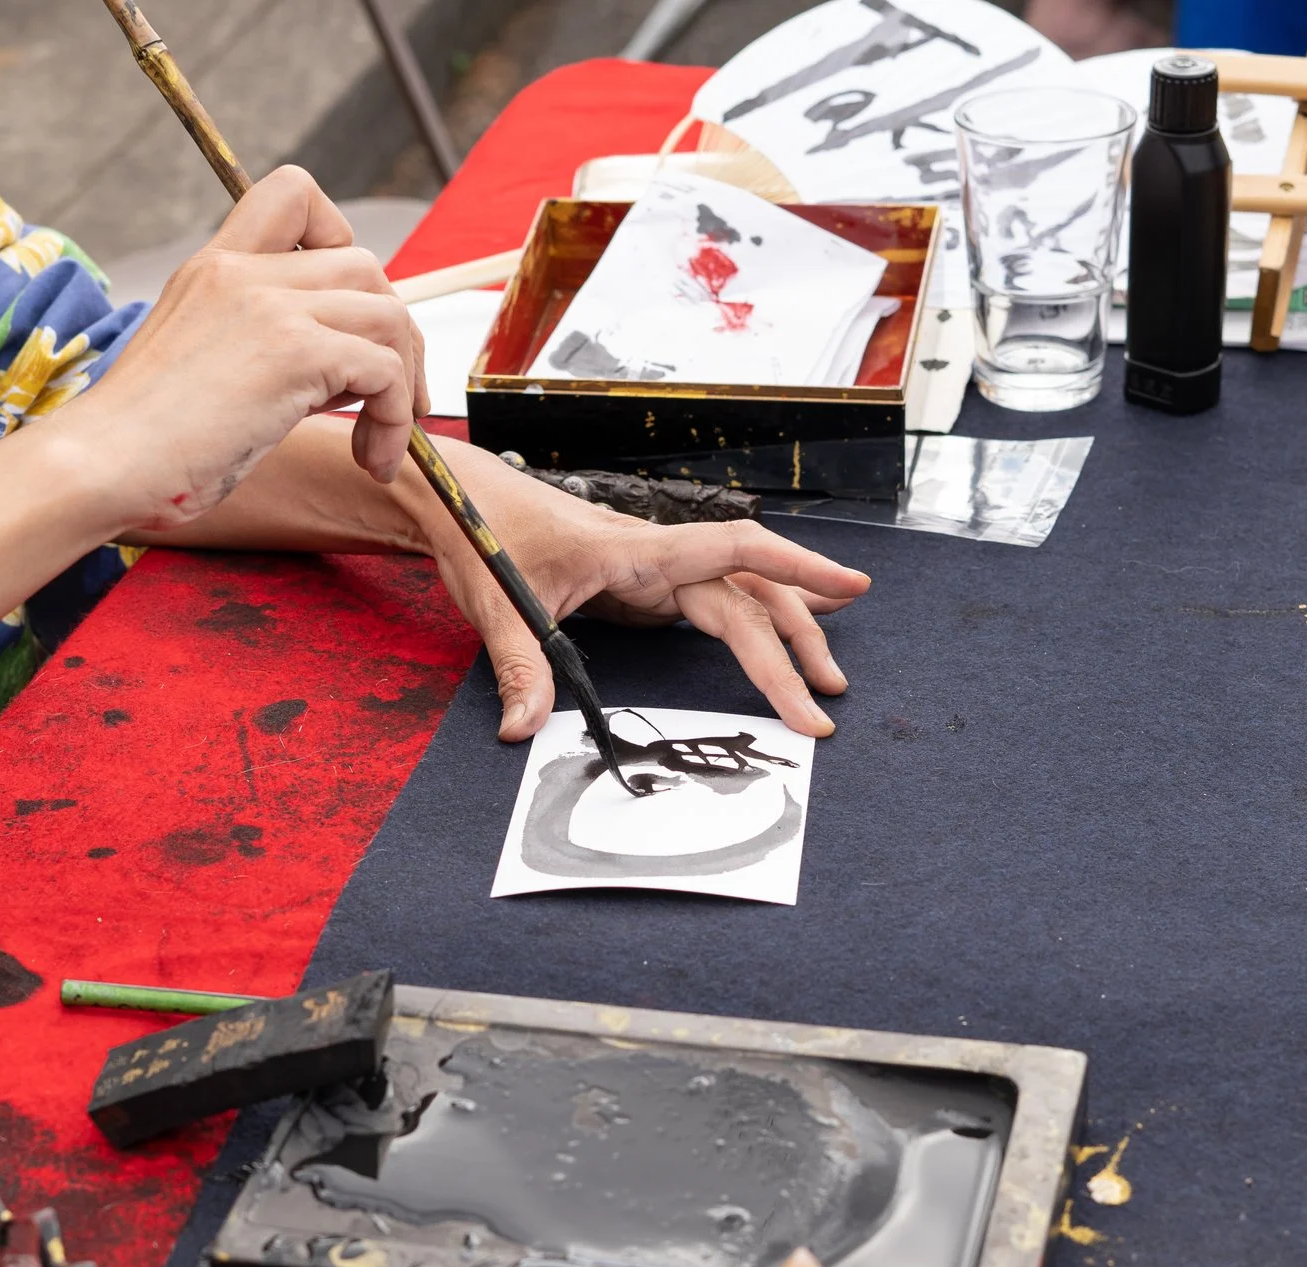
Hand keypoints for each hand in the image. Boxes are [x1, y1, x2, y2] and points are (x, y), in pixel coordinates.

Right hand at [65, 167, 426, 535]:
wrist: (103, 465)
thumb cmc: (143, 441)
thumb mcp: (202, 364)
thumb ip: (261, 345)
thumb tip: (341, 369)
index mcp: (215, 267)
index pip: (294, 193)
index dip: (340, 239)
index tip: (342, 311)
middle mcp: (242, 273)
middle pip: (366, 264)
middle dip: (392, 333)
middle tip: (382, 398)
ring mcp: (270, 308)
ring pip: (389, 314)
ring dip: (403, 382)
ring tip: (380, 440)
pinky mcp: (294, 354)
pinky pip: (386, 371)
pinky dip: (396, 419)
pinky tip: (371, 459)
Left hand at [420, 441, 871, 738]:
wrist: (456, 495)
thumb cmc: (481, 529)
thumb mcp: (495, 602)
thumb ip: (518, 667)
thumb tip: (522, 730)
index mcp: (633, 549)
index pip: (733, 550)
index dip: (796, 566)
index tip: (849, 587)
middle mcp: (654, 555)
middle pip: (748, 593)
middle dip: (794, 645)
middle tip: (827, 703)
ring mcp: (651, 570)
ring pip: (739, 596)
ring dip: (786, 632)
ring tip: (825, 677)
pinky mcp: (640, 584)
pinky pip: (711, 603)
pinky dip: (753, 623)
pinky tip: (781, 639)